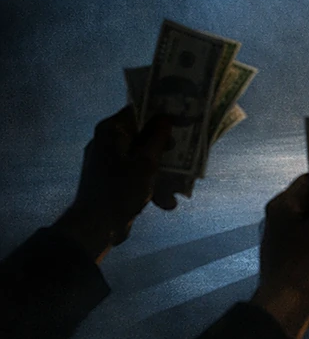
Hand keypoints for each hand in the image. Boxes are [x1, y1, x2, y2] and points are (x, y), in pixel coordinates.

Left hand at [52, 107, 171, 262]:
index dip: (161, 113)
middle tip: (184, 155)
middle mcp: (107, 142)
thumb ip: (158, 138)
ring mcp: (108, 161)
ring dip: (162, 174)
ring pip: (143, 158)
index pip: (138, 110)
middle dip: (166, 150)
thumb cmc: (121, 189)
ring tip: (177, 189)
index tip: (182, 118)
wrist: (94, 227)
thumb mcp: (146, 162)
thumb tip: (166, 116)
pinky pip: (136, 175)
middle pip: (143, 136)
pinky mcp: (111, 180)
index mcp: (111, 131)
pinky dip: (150, 186)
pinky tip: (166, 202)